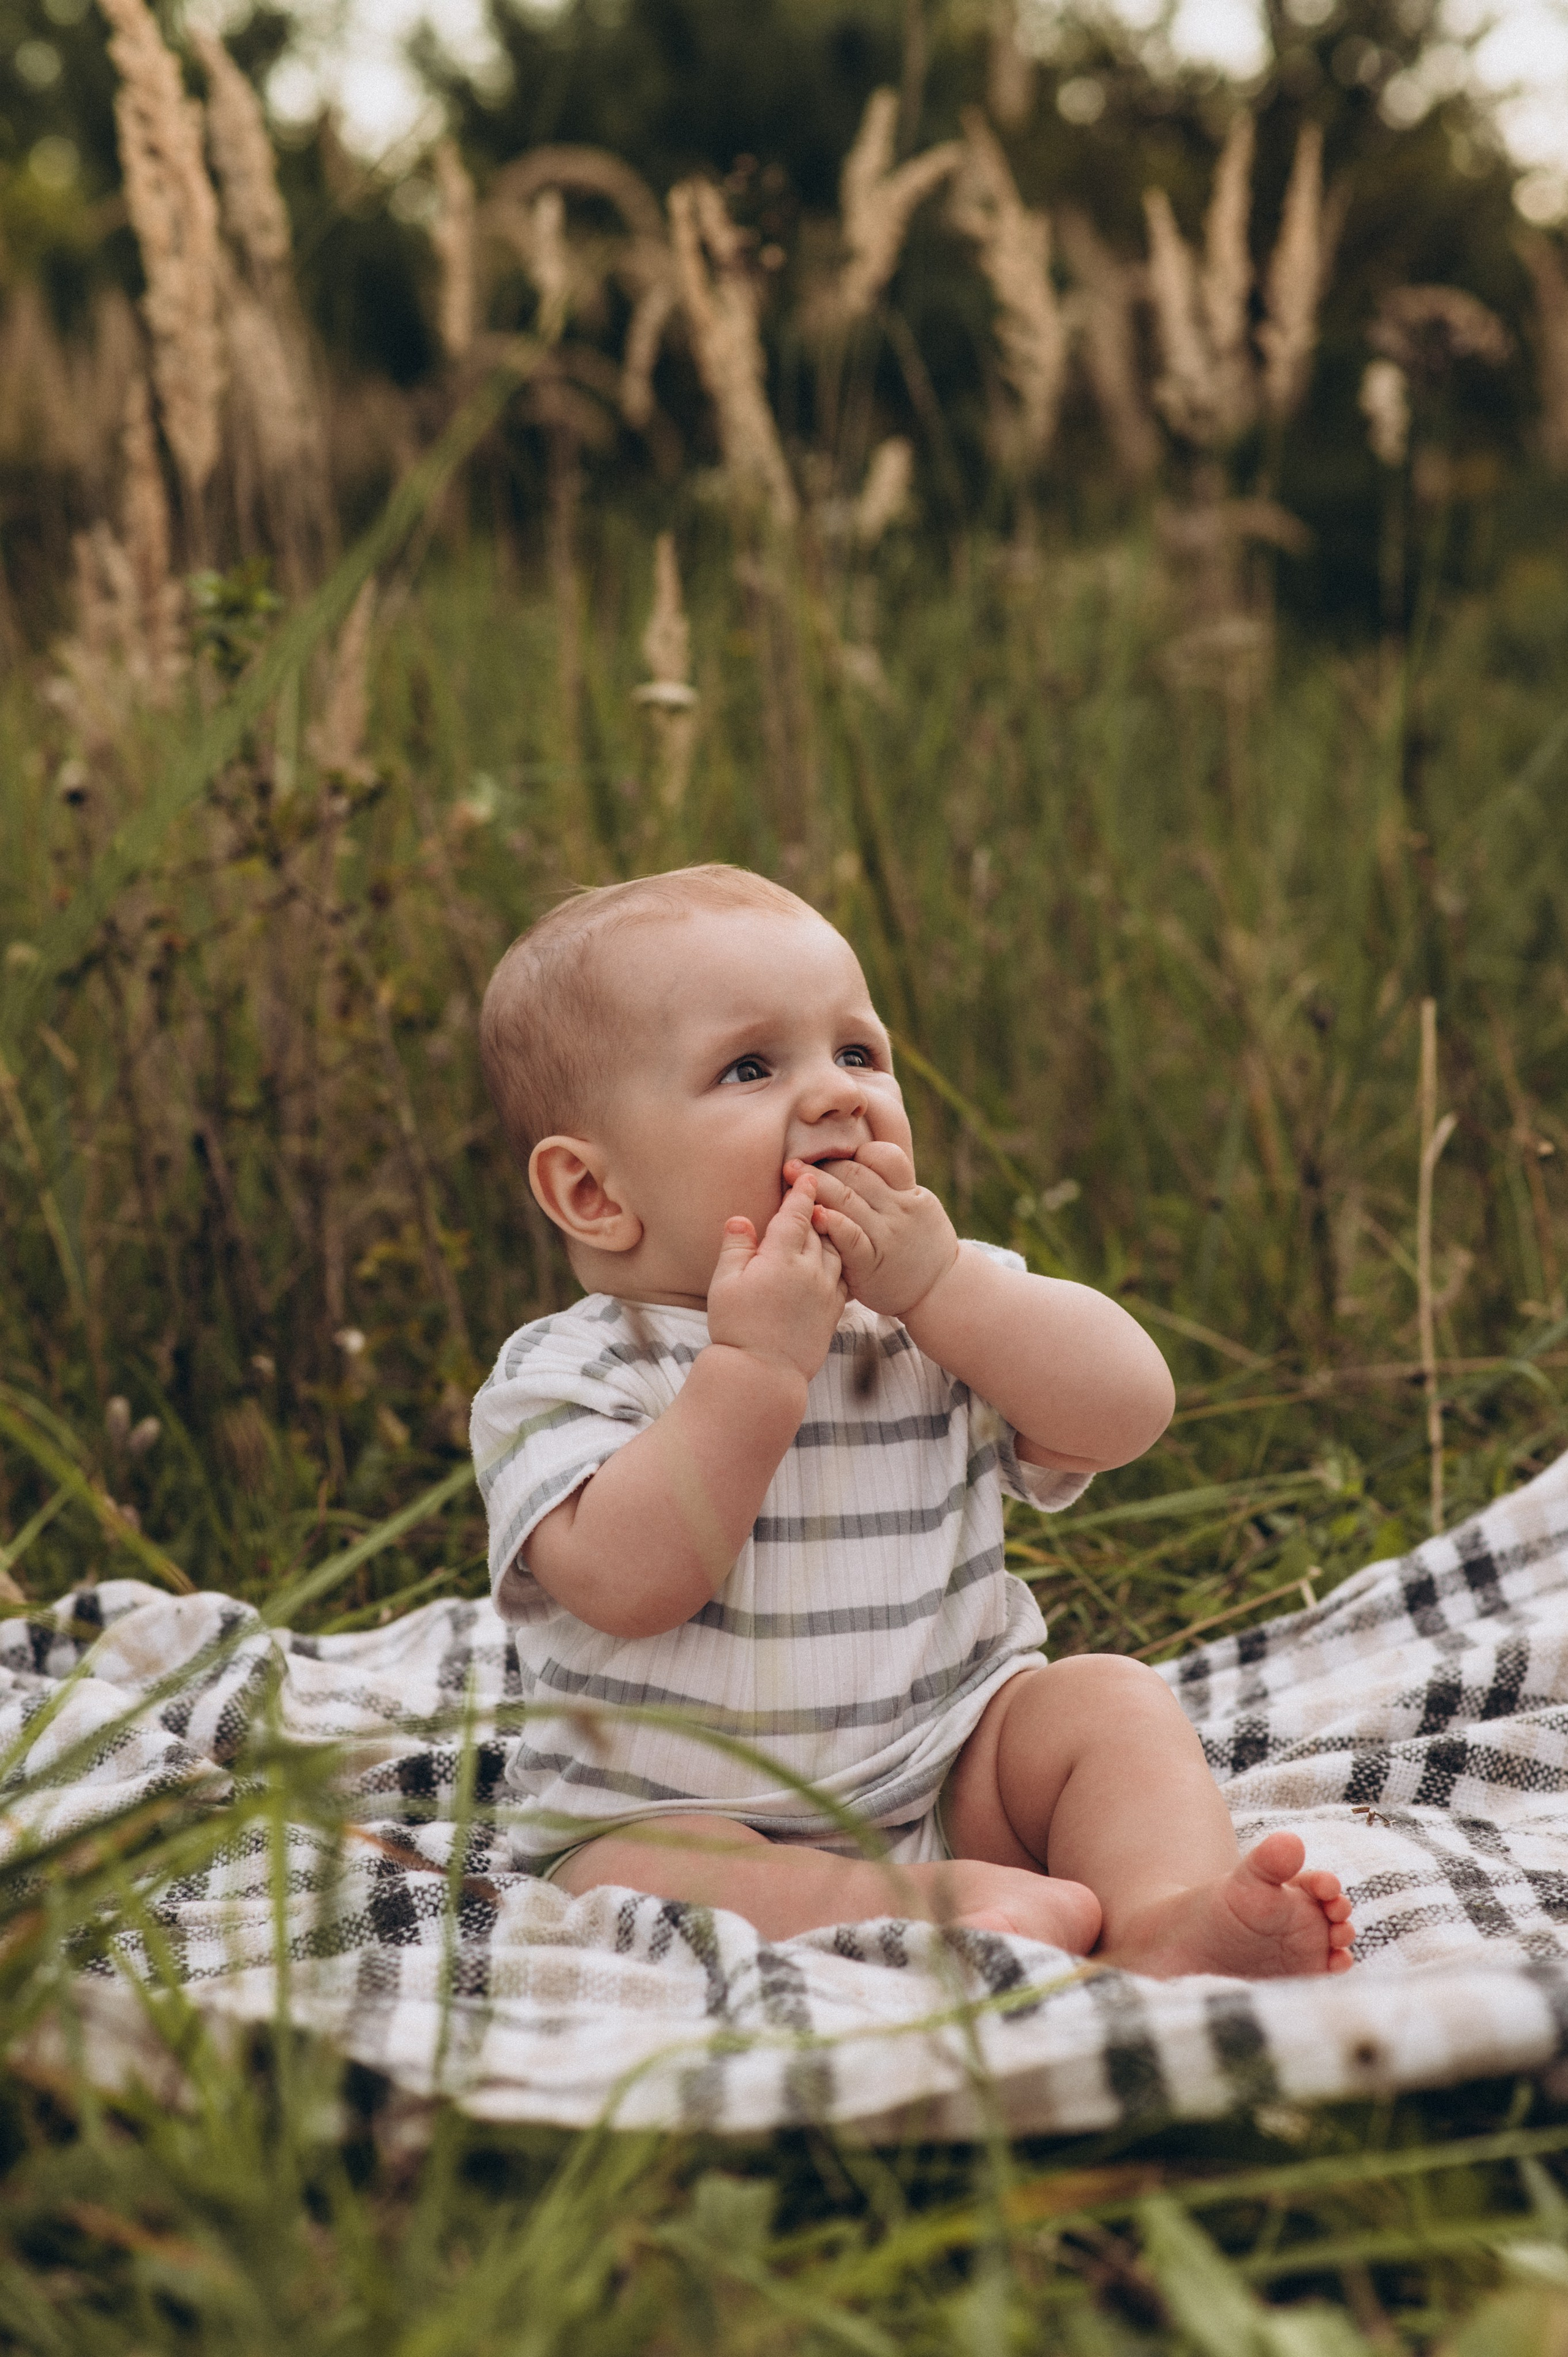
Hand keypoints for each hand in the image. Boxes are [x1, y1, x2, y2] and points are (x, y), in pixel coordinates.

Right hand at [706, 1171, 846, 1384]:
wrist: (763, 1374)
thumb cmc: (737, 1327)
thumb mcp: (724, 1284)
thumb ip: (735, 1247)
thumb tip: (741, 1219)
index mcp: (781, 1258)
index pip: (796, 1215)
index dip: (802, 1193)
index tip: (807, 1176)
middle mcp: (810, 1270)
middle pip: (820, 1228)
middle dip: (817, 1210)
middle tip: (815, 1196)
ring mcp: (826, 1291)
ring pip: (836, 1251)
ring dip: (830, 1236)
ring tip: (823, 1228)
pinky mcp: (834, 1312)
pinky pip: (844, 1277)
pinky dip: (839, 1263)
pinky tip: (830, 1263)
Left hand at [788, 1141, 958, 1320]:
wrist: (940, 1291)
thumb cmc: (922, 1247)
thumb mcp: (920, 1208)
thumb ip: (894, 1188)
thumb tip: (859, 1161)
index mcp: (910, 1194)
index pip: (884, 1158)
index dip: (856, 1153)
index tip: (831, 1156)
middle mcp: (899, 1210)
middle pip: (856, 1175)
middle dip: (822, 1166)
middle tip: (792, 1163)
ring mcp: (886, 1236)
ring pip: (848, 1200)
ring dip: (816, 1186)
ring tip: (790, 1178)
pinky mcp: (872, 1264)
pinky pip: (851, 1238)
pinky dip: (833, 1223)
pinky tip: (813, 1215)